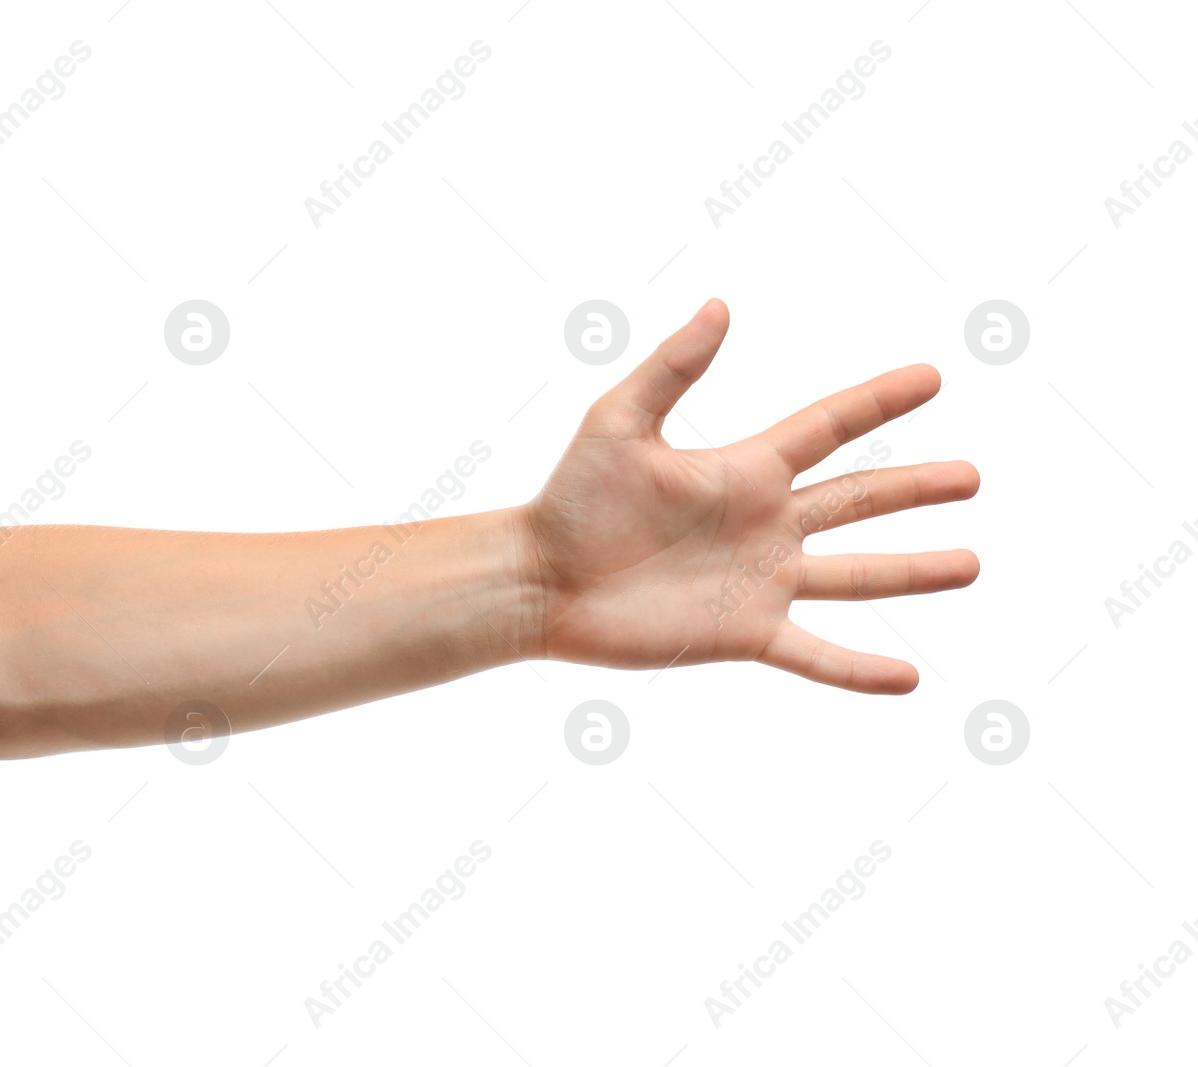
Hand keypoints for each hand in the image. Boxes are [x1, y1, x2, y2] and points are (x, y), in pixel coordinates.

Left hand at [518, 298, 978, 692]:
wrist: (540, 580)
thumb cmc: (569, 498)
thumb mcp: (619, 422)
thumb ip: (672, 369)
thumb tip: (719, 305)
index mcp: (743, 469)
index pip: (827, 428)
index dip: (878, 401)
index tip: (933, 376)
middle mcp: (764, 524)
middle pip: (858, 500)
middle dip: (915, 488)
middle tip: (972, 476)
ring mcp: (759, 582)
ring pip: (855, 576)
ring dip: (913, 571)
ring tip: (971, 565)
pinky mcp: (743, 635)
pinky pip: (815, 654)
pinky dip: (860, 669)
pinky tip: (910, 678)